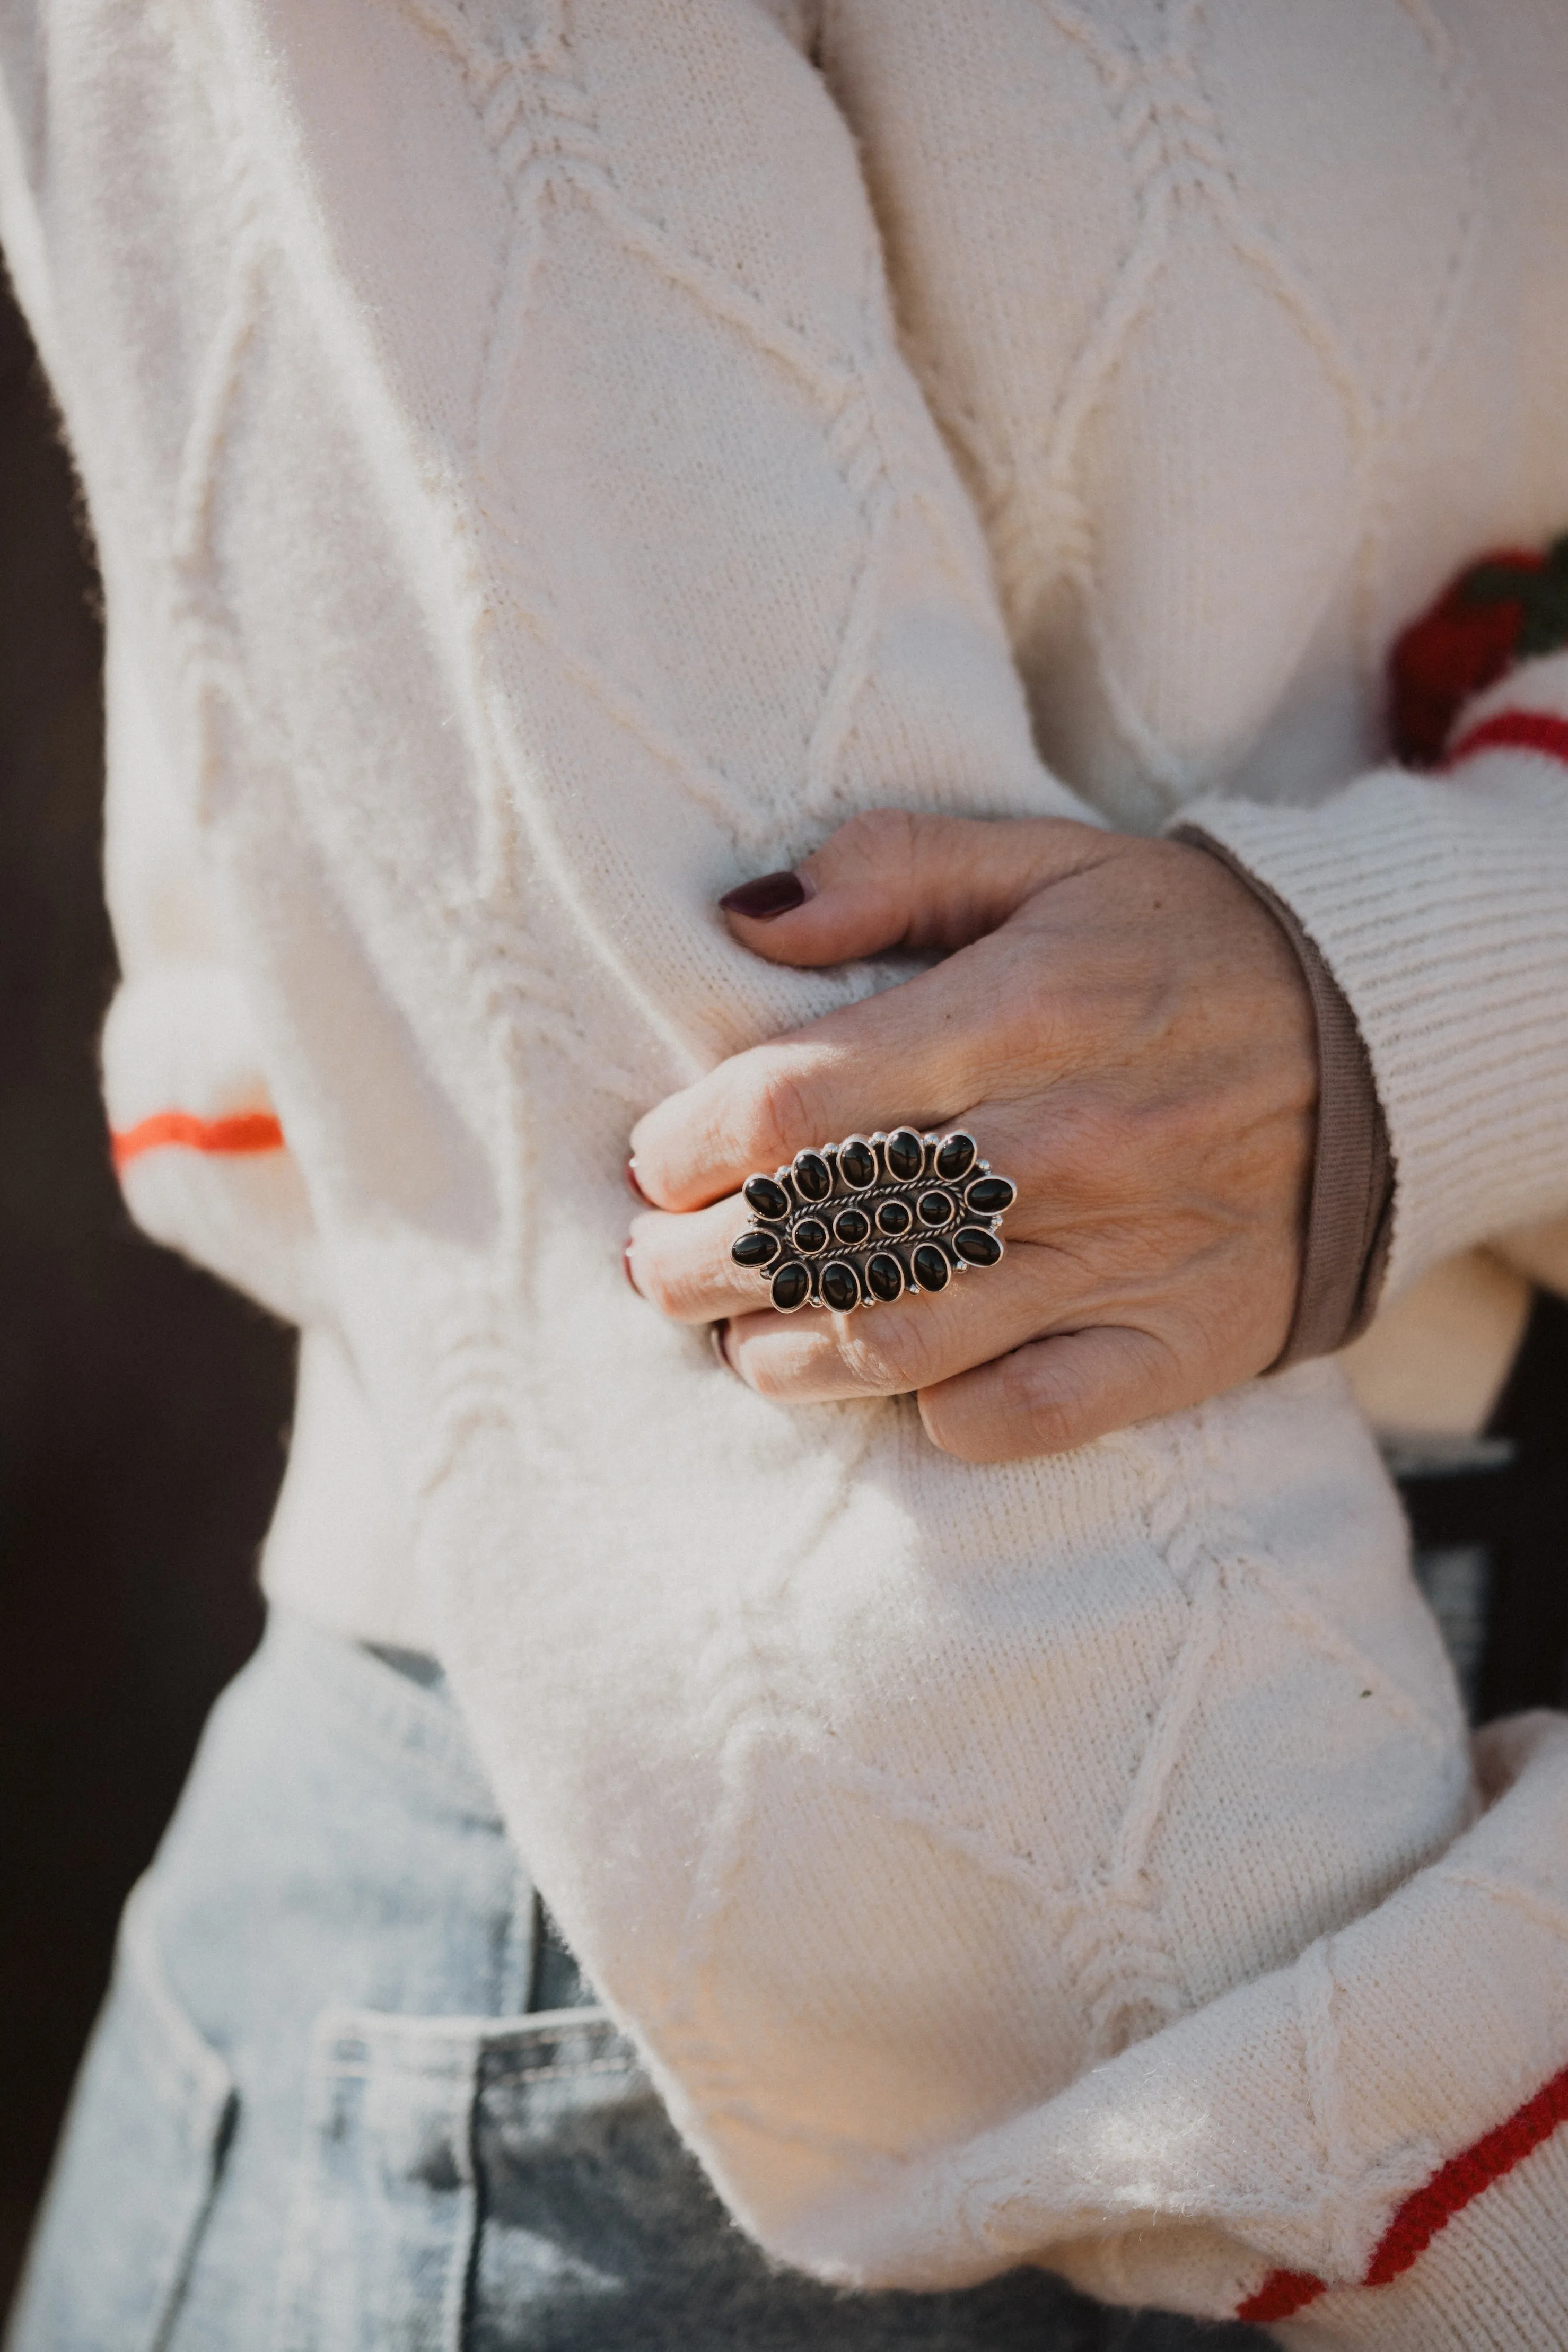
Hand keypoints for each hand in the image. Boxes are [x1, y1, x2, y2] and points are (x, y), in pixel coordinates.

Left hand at [625, 810, 1316, 1459]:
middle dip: (698, 1264)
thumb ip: (892, 869)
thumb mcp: (1046, 861)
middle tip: (656, 1264)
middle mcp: (1063, 1141)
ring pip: (897, 1339)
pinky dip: (937, 1416)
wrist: (1385, 1042)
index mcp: (1023, 1011)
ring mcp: (1121, 1255)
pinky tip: (894, 1386)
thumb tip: (741, 922)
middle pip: (818, 1233)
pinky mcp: (1173, 1342)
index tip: (659, 1159)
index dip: (691, 1144)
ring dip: (783, 1353)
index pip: (792, 1103)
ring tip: (738, 1336)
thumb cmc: (1179, 947)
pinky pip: (1020, 1416)